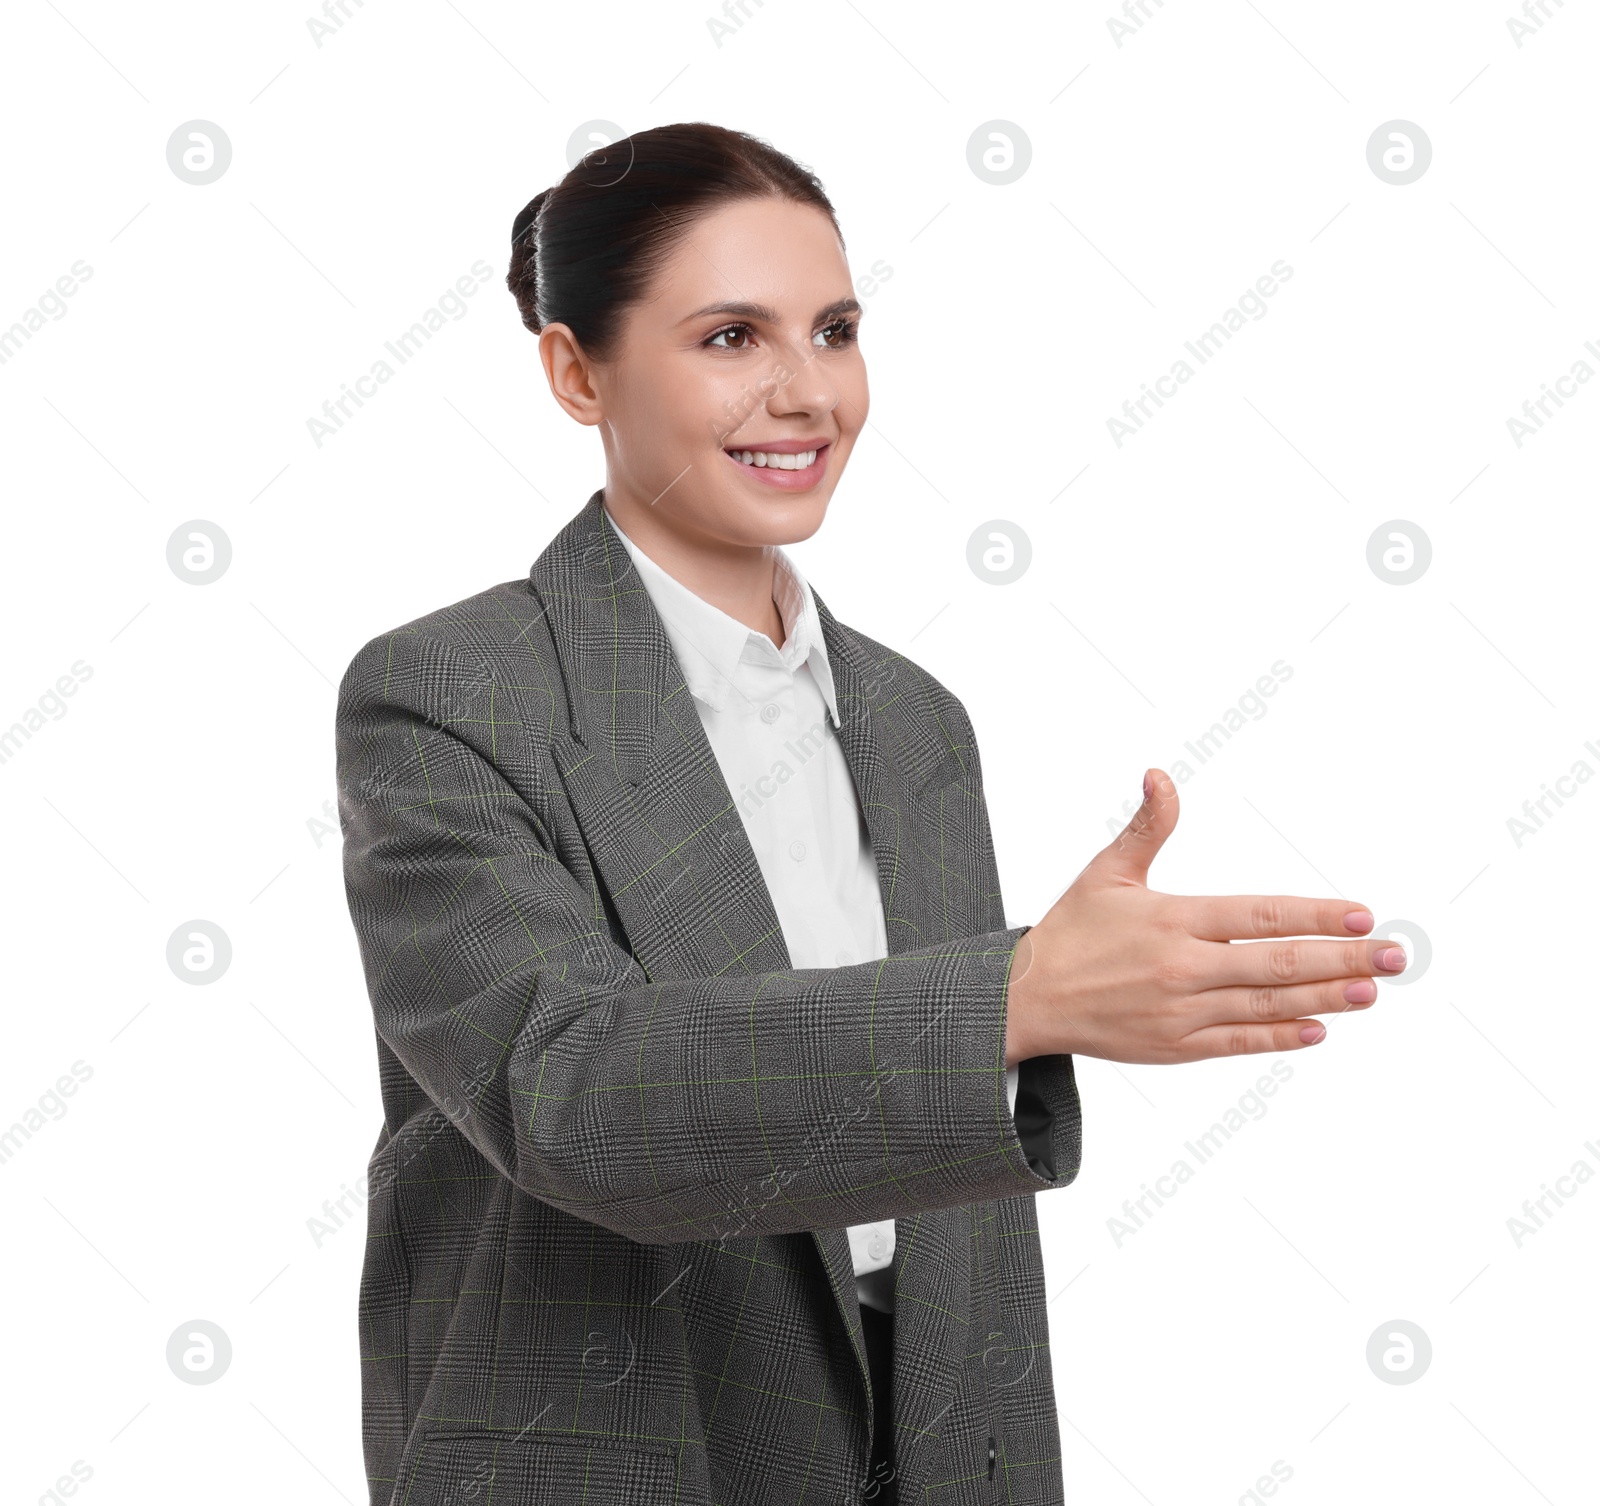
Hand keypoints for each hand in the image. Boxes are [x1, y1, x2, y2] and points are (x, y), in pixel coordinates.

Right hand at [1004, 769, 1404, 1065]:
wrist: (1025, 1000)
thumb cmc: (1070, 932)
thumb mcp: (1105, 872)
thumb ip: (1146, 826)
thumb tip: (1160, 775)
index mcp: (1171, 918)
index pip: (1259, 915)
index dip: (1313, 915)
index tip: (1361, 914)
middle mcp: (1181, 967)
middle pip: (1277, 964)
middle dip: (1342, 958)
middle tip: (1393, 954)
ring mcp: (1181, 1012)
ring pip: (1267, 1004)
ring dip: (1326, 998)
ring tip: (1370, 989)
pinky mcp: (1175, 1047)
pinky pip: (1239, 1042)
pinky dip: (1280, 1036)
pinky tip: (1320, 1029)